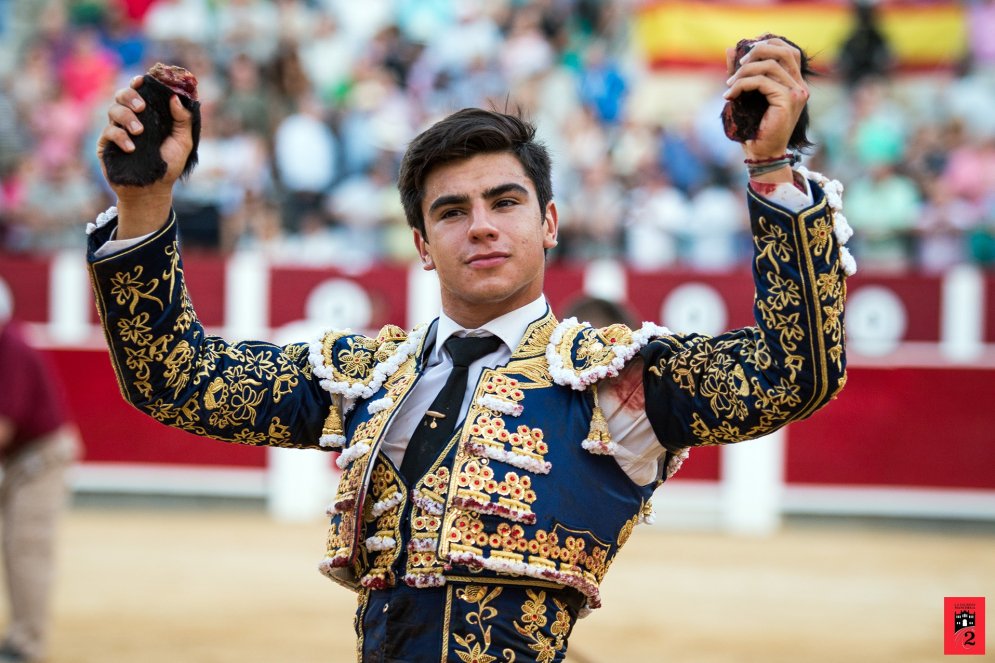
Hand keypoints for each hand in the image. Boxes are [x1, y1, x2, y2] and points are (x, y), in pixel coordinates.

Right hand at [96, 76, 193, 236]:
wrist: (153, 190)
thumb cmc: (169, 166)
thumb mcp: (183, 143)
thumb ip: (183, 120)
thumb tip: (175, 97)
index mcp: (148, 115)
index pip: (139, 93)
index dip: (138, 84)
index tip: (141, 80)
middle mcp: (130, 119)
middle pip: (122, 96)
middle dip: (130, 96)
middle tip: (141, 107)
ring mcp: (117, 131)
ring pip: (113, 111)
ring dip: (127, 117)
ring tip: (139, 131)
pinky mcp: (106, 145)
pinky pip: (109, 132)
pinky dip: (120, 136)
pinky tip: (131, 147)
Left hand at [723, 37, 808, 163]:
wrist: (761, 154)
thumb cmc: (754, 129)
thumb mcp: (746, 94)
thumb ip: (741, 72)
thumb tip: (730, 49)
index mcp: (795, 84)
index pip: (789, 51)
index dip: (768, 44)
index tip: (745, 51)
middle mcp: (800, 86)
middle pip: (783, 51)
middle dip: (757, 51)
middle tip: (737, 65)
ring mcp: (796, 93)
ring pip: (769, 66)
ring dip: (743, 72)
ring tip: (729, 85)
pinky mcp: (787, 100)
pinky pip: (761, 81)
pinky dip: (742, 84)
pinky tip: (730, 95)